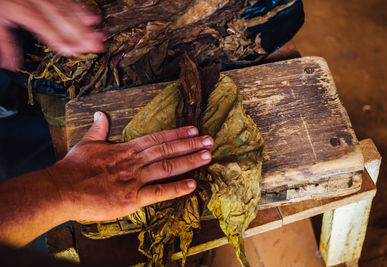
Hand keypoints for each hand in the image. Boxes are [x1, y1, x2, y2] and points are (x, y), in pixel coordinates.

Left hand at [0, 0, 104, 69]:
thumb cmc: (0, 3)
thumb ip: (6, 43)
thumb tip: (12, 66)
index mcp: (19, 8)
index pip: (44, 26)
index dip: (60, 39)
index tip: (74, 51)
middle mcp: (35, 0)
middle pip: (61, 18)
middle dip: (81, 34)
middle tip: (96, 46)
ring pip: (68, 10)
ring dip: (86, 25)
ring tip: (100, 36)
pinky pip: (69, 1)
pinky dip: (82, 11)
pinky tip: (93, 19)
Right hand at [51, 111, 213, 220]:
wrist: (62, 189)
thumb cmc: (74, 167)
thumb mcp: (87, 143)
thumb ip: (98, 129)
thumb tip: (101, 115)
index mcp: (126, 149)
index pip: (157, 139)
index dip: (177, 134)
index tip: (193, 130)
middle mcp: (135, 162)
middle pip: (167, 150)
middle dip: (190, 145)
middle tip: (210, 140)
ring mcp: (135, 179)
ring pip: (167, 167)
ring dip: (189, 161)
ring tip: (207, 156)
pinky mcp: (132, 198)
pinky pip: (158, 192)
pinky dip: (176, 188)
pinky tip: (192, 185)